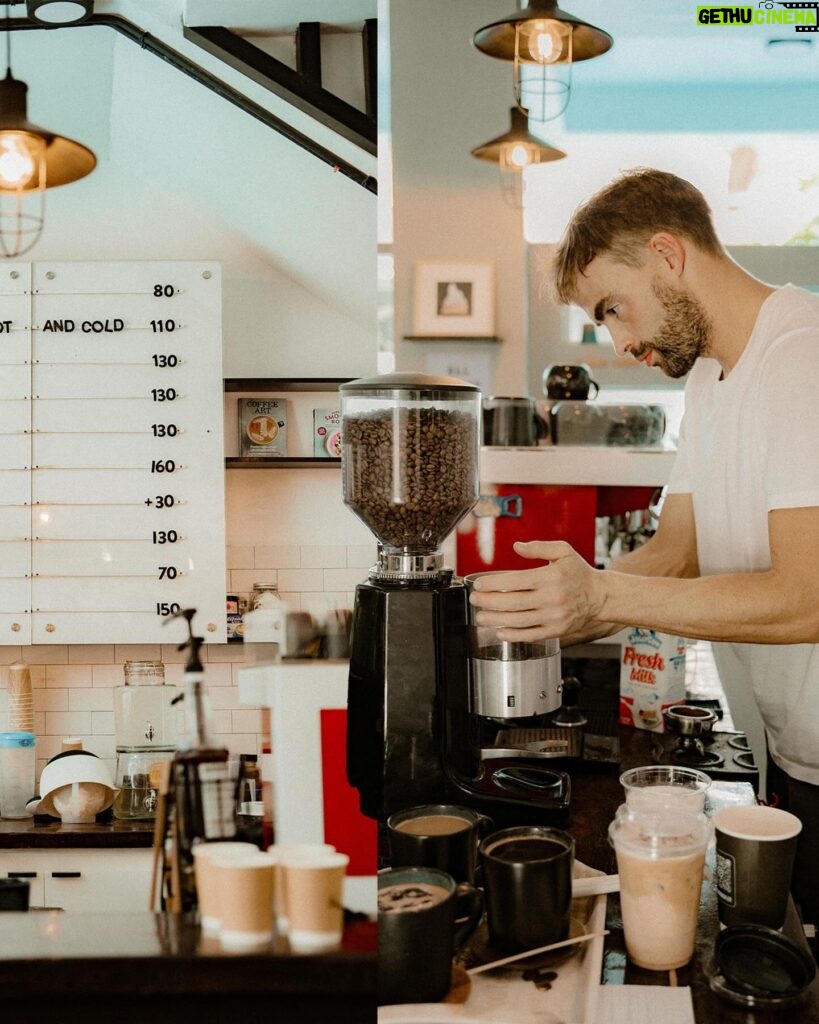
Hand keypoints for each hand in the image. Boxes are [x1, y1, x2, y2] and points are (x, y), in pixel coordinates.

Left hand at [468, 540, 605, 641]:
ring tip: (481, 616)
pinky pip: (531, 635)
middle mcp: (552, 598)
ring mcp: (554, 616)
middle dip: (489, 602)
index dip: (494, 583)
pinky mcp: (556, 631)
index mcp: (551, 577)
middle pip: (513, 602)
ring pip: (519, 620)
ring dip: (496, 619)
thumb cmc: (579, 573)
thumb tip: (516, 546)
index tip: (479, 584)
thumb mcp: (563, 551)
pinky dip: (513, 635)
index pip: (515, 581)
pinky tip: (500, 631)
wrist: (600, 596)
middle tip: (475, 600)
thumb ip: (538, 547)